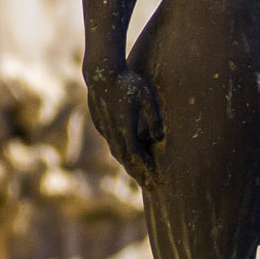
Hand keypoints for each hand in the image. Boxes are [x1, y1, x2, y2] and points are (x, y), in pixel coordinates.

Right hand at [86, 63, 163, 184]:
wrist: (100, 71)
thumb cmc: (128, 80)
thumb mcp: (147, 95)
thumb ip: (155, 116)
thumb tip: (159, 137)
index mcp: (124, 127)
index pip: (136, 154)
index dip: (146, 168)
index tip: (156, 179)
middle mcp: (112, 131)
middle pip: (126, 159)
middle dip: (138, 174)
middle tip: (151, 186)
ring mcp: (104, 128)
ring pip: (117, 152)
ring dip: (129, 165)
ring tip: (140, 176)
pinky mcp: (100, 123)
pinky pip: (112, 143)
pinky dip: (121, 153)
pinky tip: (127, 157)